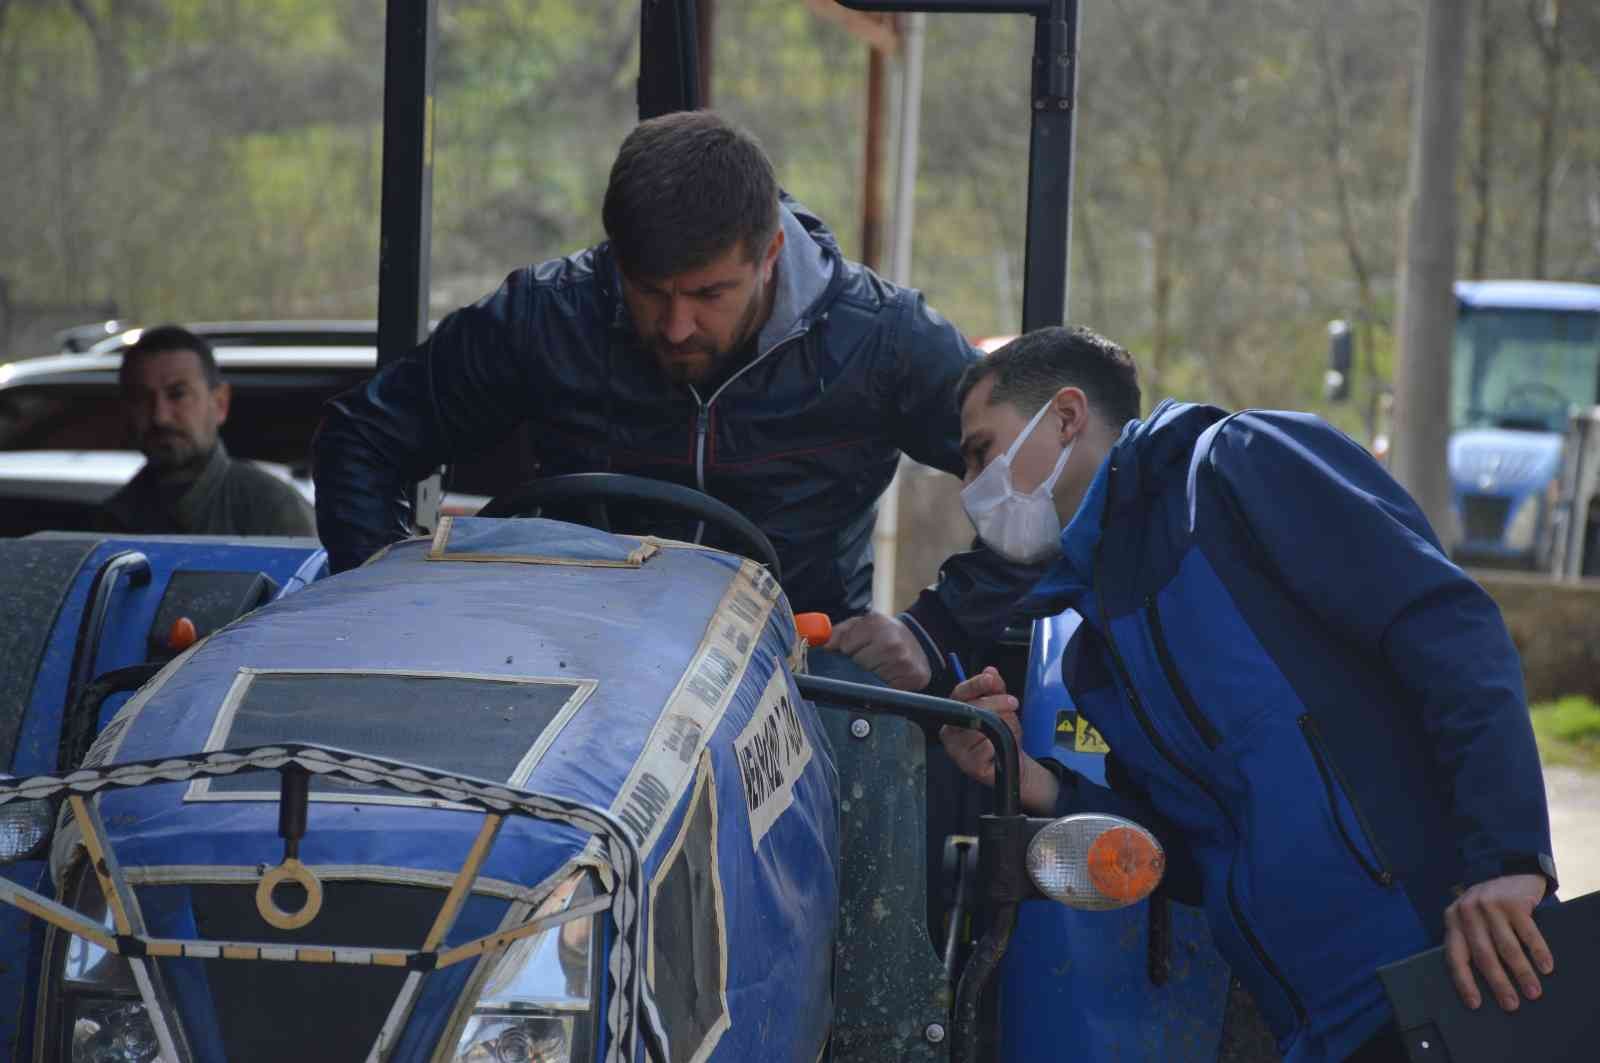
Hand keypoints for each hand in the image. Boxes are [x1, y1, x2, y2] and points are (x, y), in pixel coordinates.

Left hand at [823, 612, 931, 690]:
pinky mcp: (913, 677)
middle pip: (858, 664)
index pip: (846, 647)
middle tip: (869, 659)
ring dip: (871, 677)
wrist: (919, 642)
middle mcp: (892, 642)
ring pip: (871, 679)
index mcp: (876, 623)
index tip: (854, 650)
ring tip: (879, 666)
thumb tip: (824, 647)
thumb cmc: (883, 634)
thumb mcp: (861, 625)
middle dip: (859, 665)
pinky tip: (889, 676)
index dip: (847, 651)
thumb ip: (838, 633)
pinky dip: (884, 686)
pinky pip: (886, 690)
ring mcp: (904, 661)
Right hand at [937, 667, 1058, 813]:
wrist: (1011, 762)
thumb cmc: (1001, 733)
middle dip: (995, 703)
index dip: (975, 684)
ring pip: (980, 729)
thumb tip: (990, 671)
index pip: (959, 694)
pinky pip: (987, 748)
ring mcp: (956, 750)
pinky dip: (999, 744)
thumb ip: (996, 689)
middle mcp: (950, 731)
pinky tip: (1001, 747)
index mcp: (954, 713)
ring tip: (1009, 730)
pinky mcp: (968, 766)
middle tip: (1012, 702)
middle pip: (969, 710)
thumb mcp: (1002, 707)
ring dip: (1001, 726)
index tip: (990, 679)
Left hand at [1443, 873, 1552, 1011]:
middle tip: (1511, 1005)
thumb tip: (1480, 983)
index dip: (1464, 981)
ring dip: (1521, 973)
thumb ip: (1469, 940)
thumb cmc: (1487, 906)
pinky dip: (1538, 952)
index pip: (1455, 955)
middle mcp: (1468, 912)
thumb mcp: (1469, 918)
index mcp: (1453, 919)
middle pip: (1483, 955)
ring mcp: (1491, 905)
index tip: (1475, 1004)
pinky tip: (1546, 968)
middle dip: (1498, 983)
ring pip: (1507, 947)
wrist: (1507, 870)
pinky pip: (1528, 933)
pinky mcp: (1514, 901)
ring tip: (1533, 992)